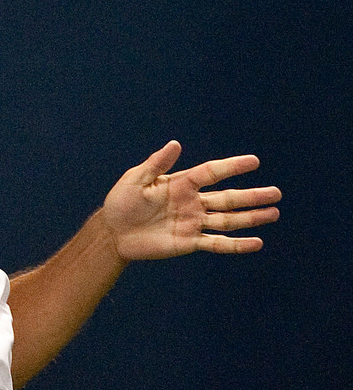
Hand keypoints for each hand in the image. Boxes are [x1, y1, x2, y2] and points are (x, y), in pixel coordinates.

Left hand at [102, 141, 280, 260]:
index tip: (255, 162)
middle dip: (252, 196)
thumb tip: (176, 144)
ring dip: (251, 218)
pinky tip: (257, 243)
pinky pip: (217, 243)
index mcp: (181, 184)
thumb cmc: (121, 202)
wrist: (112, 232)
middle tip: (276, 193)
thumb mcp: (135, 179)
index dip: (232, 166)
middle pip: (228, 198)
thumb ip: (156, 164)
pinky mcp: (189, 242)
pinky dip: (237, 245)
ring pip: (228, 220)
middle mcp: (192, 202)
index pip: (212, 173)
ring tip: (274, 213)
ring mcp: (192, 223)